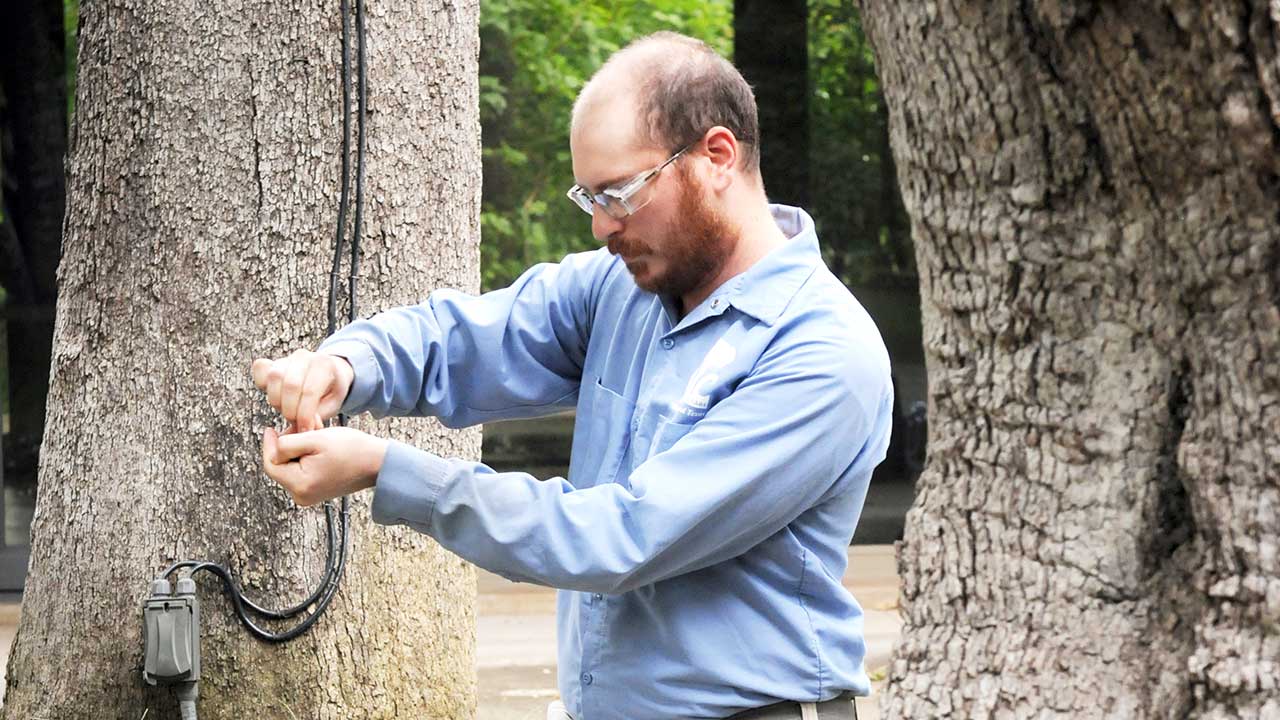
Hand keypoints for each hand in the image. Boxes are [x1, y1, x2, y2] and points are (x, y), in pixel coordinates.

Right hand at [251, 350, 354, 431]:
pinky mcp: (273, 361)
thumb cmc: (330, 392)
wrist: (330, 374)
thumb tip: (300, 429)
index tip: (305, 429)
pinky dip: (262, 385)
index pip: (310, 391)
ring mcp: (288, 357)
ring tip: (288, 411)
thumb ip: (316, 416)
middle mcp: (305, 356)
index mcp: (325, 364)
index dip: (305, 415)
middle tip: (296, 421)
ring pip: (274, 377)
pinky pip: (260, 370)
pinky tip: (275, 396)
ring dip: (277, 401)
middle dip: (291, 410)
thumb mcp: (332, 406)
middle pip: (290, 385)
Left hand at [262, 426, 387, 505]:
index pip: (271, 463)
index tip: (271, 428)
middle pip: (280, 466)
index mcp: (300, 485)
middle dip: (287, 445)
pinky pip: (300, 472)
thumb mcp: (316, 439)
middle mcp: (301, 496)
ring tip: (315, 435)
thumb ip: (287, 443)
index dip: (269, 444)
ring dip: (298, 449)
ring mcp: (308, 496)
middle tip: (302, 428)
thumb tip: (273, 446)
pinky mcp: (315, 492)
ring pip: (290, 467)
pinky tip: (318, 446)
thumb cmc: (351, 449)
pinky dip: (305, 457)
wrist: (377, 463)